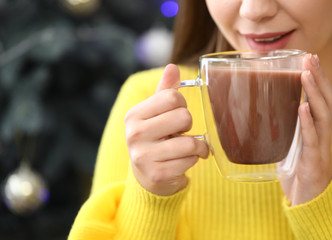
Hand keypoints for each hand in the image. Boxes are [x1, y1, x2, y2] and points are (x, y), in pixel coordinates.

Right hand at [125, 64, 208, 195]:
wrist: (147, 174)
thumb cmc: (155, 137)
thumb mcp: (156, 113)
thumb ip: (165, 91)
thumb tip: (172, 67)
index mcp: (134, 115)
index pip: (172, 97)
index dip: (182, 104)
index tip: (177, 112)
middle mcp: (135, 134)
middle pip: (184, 117)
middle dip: (188, 124)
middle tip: (182, 131)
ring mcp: (144, 156)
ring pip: (190, 143)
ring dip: (197, 146)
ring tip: (191, 147)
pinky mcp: (156, 175)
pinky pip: (190, 161)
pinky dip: (193, 160)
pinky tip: (184, 160)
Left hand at [280, 54, 331, 205]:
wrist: (307, 203)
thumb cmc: (297, 174)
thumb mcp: (288, 148)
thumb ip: (282, 132)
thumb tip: (260, 117)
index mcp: (315, 131)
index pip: (320, 100)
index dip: (317, 80)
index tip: (308, 60)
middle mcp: (321, 136)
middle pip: (326, 101)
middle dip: (318, 78)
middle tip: (309, 58)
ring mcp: (320, 148)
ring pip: (323, 115)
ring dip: (314, 93)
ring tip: (306, 74)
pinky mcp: (314, 163)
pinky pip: (312, 140)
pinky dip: (307, 123)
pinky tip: (301, 108)